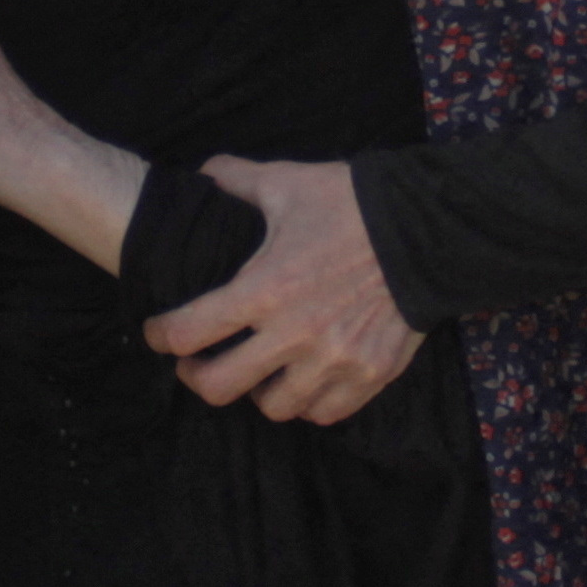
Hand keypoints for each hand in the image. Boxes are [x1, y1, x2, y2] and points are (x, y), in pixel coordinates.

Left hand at [144, 154, 421, 423]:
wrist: (428, 228)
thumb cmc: (351, 204)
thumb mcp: (287, 182)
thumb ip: (235, 179)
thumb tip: (200, 174)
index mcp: (263, 288)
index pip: (187, 331)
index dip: (161, 336)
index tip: (158, 333)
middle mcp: (293, 334)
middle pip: (218, 386)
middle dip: (197, 377)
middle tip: (197, 364)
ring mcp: (333, 361)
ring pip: (273, 407)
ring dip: (256, 391)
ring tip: (257, 373)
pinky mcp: (368, 375)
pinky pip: (324, 412)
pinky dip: (307, 402)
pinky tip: (302, 382)